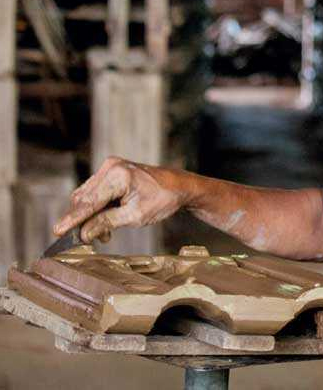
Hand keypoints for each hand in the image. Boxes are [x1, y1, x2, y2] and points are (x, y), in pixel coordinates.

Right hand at [52, 157, 184, 244]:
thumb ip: (106, 223)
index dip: (72, 219)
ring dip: (91, 216)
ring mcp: (110, 167)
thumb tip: (84, 233)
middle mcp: (110, 167)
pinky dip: (97, 207)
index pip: (89, 202)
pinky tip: (105, 221)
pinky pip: (95, 191)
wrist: (179, 186)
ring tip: (103, 234)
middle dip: (84, 220)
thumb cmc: (163, 200)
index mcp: (118, 176)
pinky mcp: (111, 171)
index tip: (58, 231)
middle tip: (89, 240)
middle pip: (84, 198)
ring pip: (87, 196)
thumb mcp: (135, 216)